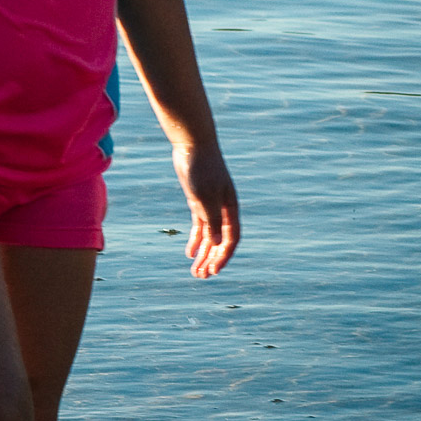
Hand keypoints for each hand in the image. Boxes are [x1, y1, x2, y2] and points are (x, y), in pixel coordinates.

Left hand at [172, 143, 239, 278]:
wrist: (192, 144)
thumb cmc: (201, 168)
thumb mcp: (204, 196)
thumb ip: (212, 220)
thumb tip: (217, 245)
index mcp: (230, 208)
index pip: (231, 238)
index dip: (224, 256)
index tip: (214, 271)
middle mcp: (222, 209)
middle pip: (220, 241)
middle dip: (212, 259)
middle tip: (202, 277)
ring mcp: (210, 204)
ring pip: (208, 235)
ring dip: (203, 254)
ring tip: (195, 271)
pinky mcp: (198, 200)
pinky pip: (199, 225)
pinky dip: (195, 239)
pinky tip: (189, 253)